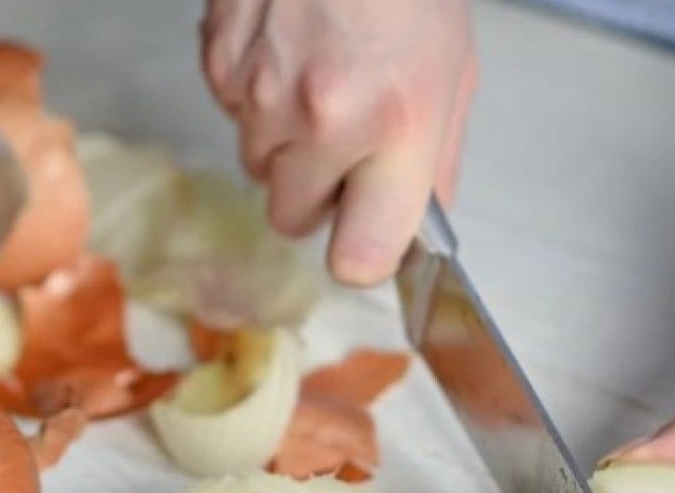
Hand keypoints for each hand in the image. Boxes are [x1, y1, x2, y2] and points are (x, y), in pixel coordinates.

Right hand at [200, 0, 477, 285]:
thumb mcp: (454, 81)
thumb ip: (435, 169)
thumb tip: (412, 234)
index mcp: (396, 127)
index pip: (359, 256)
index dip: (360, 253)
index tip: (365, 238)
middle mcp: (324, 118)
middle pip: (292, 219)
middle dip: (316, 193)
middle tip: (345, 144)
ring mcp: (262, 91)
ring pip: (257, 167)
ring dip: (284, 144)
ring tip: (318, 79)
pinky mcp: (220, 63)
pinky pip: (231, 116)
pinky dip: (254, 98)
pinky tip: (287, 53)